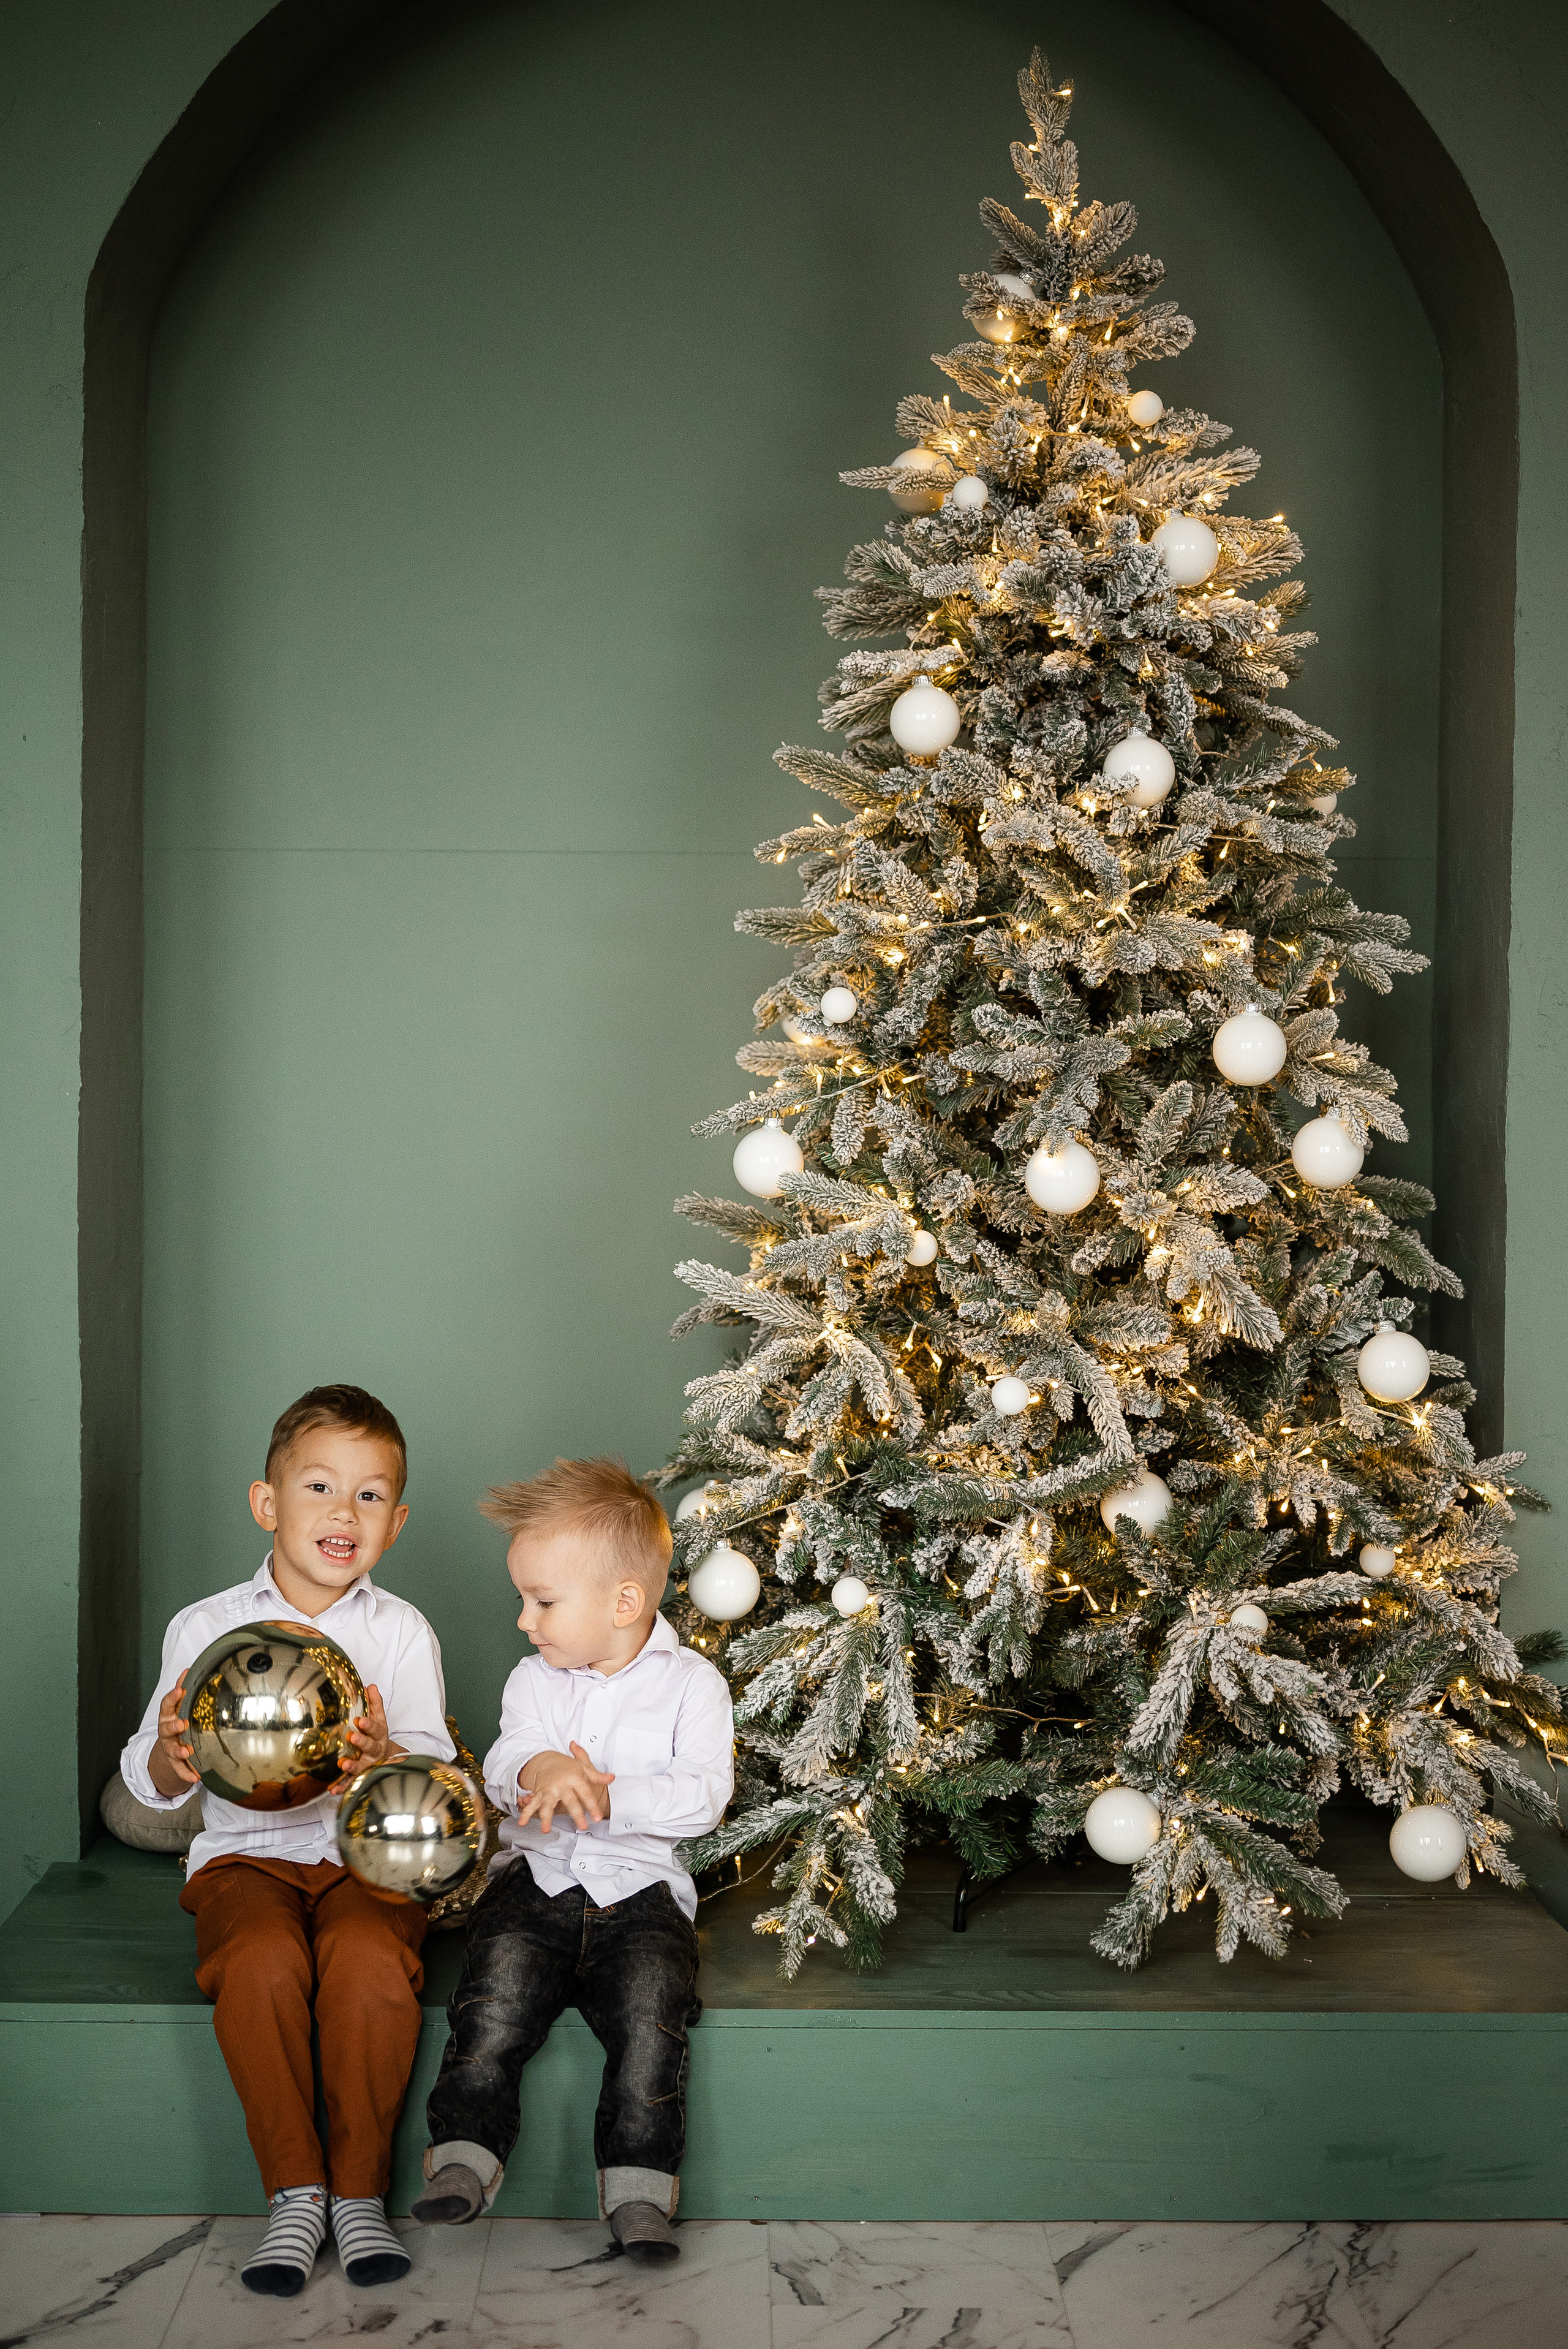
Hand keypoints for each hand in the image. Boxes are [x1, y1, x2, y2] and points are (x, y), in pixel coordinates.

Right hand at [149, 1675, 199, 1798]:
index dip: (172, 1697)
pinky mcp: (174, 1762)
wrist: (170, 1745)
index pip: (167, 1705)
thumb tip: (188, 1669)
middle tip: (181, 1723)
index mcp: (167, 1716)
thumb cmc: (177, 1720)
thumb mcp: (178, 1705)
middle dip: (173, 1726)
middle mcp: (166, 1732)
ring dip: (178, 1750)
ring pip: (171, 1749)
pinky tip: (195, 1777)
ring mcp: (169, 1748)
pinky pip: (179, 1769)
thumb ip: (182, 1688)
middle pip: (165, 1729)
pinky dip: (186, 1773)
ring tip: (186, 1751)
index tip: (180, 1690)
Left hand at [331, 1685, 398, 1787]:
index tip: (360, 1720)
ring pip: (362, 1766)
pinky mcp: (360, 1776)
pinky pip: (351, 1782)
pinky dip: (343, 1786)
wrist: (388, 1758)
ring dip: (353, 1766)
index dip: (368, 1725)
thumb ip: (374, 1703)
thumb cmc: (378, 1735)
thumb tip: (370, 1686)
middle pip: (370, 1747)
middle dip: (362, 1742)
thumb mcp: (379, 1718)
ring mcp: (368, 1764)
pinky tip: (333, 1789)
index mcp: (379, 1735)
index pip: (375, 1728)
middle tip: (352, 1737)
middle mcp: (374, 1750)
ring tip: (343, 1764)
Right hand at [517, 1743, 613, 1833]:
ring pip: (547, 1804)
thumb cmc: (567, 1767)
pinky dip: (526, 1813)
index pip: (586, 1793)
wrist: (548, 1760)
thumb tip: (611, 1777)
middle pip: (570, 1800)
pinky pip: (532, 1804)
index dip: (592, 1805)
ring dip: (545, 1817)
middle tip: (582, 1826)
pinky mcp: (539, 1794)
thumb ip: (597, 1776)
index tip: (597, 1817)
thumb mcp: (584, 1768)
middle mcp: (561, 1785)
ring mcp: (549, 1790)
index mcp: (574, 1778)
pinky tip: (523, 1822)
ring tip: (545, 1829)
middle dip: (576, 1814)